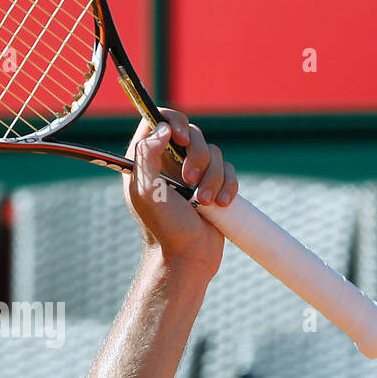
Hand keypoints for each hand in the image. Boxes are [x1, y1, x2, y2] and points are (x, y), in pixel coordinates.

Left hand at [123, 108, 234, 279]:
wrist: (187, 257)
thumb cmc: (162, 226)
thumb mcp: (147, 190)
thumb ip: (147, 154)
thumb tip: (163, 127)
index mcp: (147, 160)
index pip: (158, 120)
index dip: (173, 121)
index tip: (180, 138)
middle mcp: (169, 163)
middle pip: (192, 134)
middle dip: (197, 158)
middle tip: (189, 182)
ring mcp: (193, 174)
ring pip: (214, 153)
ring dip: (212, 179)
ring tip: (203, 203)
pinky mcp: (214, 185)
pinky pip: (229, 171)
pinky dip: (227, 187)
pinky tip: (219, 205)